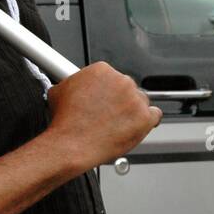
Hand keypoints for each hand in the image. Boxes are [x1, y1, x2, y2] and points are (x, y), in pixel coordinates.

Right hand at [47, 61, 161, 171]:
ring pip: (140, 100)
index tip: (100, 96)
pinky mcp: (145, 118)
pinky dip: (147, 120)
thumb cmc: (65, 121)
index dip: (104, 88)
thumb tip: (75, 86)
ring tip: (116, 121)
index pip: (110, 75)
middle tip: (106, 111)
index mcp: (101, 70)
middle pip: (126, 86)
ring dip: (131, 109)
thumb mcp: (59, 91)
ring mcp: (135, 99)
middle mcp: (121, 81)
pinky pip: (155, 115)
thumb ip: (73, 83)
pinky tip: (134, 125)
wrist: (71, 144)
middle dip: (117, 98)